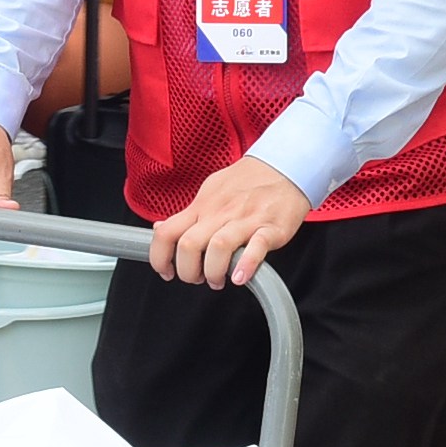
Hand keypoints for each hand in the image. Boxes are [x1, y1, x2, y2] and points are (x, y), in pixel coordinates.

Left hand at [152, 158, 311, 290]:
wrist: (286, 167)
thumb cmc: (248, 181)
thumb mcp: (210, 191)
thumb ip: (187, 214)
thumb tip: (162, 229)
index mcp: (203, 206)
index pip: (167, 232)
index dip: (159, 258)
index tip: (167, 271)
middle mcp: (220, 213)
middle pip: (188, 245)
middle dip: (188, 272)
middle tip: (197, 278)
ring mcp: (246, 220)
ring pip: (218, 247)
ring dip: (214, 272)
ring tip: (219, 280)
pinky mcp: (271, 228)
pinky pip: (256, 248)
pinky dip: (246, 265)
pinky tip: (241, 277)